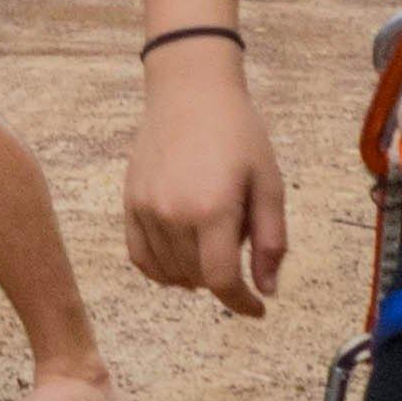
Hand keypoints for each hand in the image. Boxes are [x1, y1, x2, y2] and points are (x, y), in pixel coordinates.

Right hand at [124, 48, 287, 315]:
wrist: (189, 91)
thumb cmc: (238, 133)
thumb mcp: (269, 183)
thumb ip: (271, 241)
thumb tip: (266, 290)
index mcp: (212, 210)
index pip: (221, 280)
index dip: (242, 303)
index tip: (258, 309)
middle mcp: (172, 215)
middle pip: (197, 278)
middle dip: (223, 278)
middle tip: (239, 245)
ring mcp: (145, 210)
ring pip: (169, 273)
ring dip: (194, 276)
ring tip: (212, 245)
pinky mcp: (130, 203)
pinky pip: (140, 257)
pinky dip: (161, 271)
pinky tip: (180, 260)